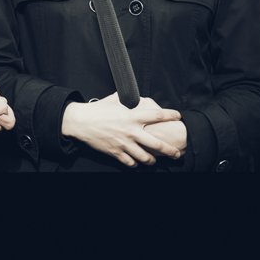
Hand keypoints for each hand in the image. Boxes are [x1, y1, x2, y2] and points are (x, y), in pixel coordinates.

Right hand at [60, 92, 182, 166]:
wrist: (81, 122)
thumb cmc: (96, 110)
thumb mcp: (114, 100)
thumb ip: (127, 100)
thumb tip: (134, 96)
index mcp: (131, 116)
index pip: (156, 115)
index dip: (170, 115)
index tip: (178, 116)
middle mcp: (131, 131)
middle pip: (156, 144)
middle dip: (170, 150)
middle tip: (177, 152)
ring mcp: (124, 143)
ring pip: (145, 157)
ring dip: (152, 160)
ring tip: (155, 160)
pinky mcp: (116, 152)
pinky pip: (131, 162)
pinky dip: (135, 163)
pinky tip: (136, 161)